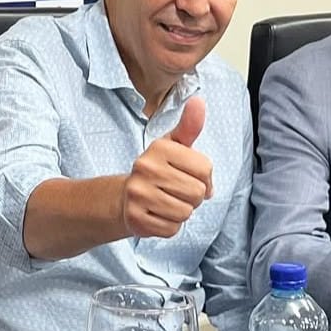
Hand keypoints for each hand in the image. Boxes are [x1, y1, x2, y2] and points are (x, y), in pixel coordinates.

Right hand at [121, 96, 214, 238]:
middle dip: (193, 197)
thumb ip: (189, 127)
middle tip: (176, 192)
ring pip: (185, 212)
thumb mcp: (174, 146)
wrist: (125, 198)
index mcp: (159, 148)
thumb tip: (198, 102)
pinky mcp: (135, 219)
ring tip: (167, 203)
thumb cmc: (158, 171)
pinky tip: (158, 215)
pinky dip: (170, 226)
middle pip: (197, 193)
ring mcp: (138, 194)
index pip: (205, 168)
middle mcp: (145, 168)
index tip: (189, 177)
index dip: (204, 178)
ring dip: (182, 212)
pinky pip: (172, 229)